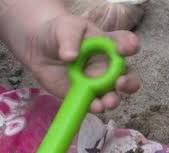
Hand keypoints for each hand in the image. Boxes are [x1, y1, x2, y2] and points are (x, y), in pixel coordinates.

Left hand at [24, 14, 140, 112]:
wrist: (38, 49)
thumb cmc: (58, 33)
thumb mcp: (66, 27)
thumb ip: (70, 39)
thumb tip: (70, 56)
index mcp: (108, 44)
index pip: (125, 44)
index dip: (129, 46)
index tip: (124, 49)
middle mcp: (107, 66)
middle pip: (126, 76)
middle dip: (129, 82)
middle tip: (121, 82)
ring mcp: (95, 83)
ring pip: (112, 94)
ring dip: (113, 100)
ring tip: (109, 102)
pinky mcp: (82, 96)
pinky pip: (91, 104)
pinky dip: (94, 107)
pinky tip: (95, 107)